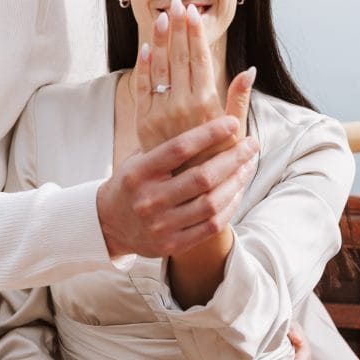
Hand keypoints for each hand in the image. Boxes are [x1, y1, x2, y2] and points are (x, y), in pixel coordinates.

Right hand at [96, 116, 257, 259]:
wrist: (108, 224)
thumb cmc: (130, 182)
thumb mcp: (136, 158)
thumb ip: (164, 144)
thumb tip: (199, 115)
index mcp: (139, 172)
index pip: (179, 148)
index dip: (209, 134)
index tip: (232, 122)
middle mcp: (149, 199)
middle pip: (202, 177)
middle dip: (233, 158)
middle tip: (252, 144)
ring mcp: (161, 225)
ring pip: (211, 203)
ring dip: (237, 182)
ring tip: (249, 165)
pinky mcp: (172, 244)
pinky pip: (211, 226)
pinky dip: (230, 206)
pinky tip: (239, 190)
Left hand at [134, 0, 254, 153]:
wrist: (186, 188)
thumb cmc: (217, 157)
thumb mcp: (236, 130)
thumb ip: (240, 98)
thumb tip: (250, 70)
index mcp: (206, 103)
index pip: (200, 59)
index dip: (196, 34)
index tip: (193, 13)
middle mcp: (182, 104)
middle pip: (179, 57)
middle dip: (177, 28)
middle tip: (176, 3)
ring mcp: (160, 111)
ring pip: (159, 67)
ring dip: (159, 40)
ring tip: (160, 17)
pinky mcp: (144, 119)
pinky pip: (142, 86)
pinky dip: (143, 65)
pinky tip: (145, 47)